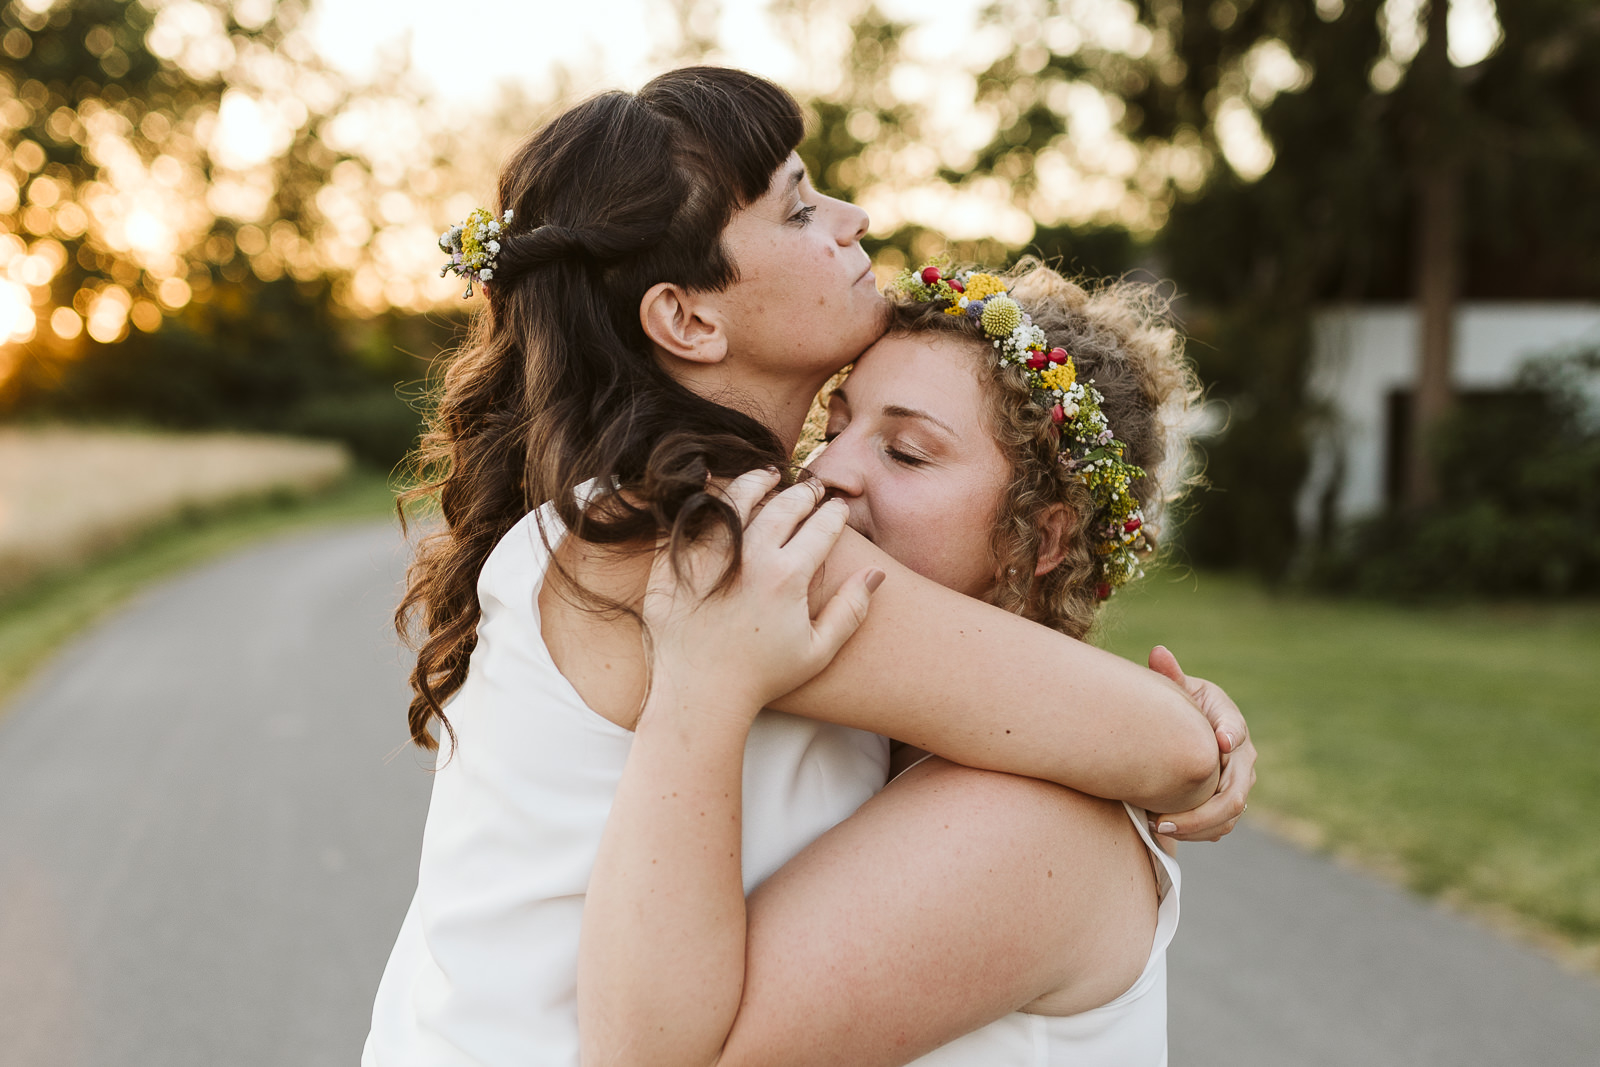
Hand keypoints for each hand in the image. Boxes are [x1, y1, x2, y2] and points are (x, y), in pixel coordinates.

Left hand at [641, 468, 883, 720]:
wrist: (700, 693)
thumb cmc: (761, 677)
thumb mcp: (818, 651)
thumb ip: (851, 611)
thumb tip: (877, 574)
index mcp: (788, 577)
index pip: (821, 528)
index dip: (834, 514)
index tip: (838, 509)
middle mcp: (750, 558)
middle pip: (784, 506)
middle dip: (804, 493)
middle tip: (812, 490)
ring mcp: (710, 555)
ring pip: (738, 500)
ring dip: (758, 482)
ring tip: (769, 476)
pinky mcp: (676, 559)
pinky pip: (690, 515)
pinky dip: (705, 494)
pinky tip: (713, 481)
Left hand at [1143, 646, 1256, 842]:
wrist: (1193, 734)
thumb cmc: (1184, 708)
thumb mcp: (1180, 690)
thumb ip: (1170, 675)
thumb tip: (1158, 652)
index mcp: (1230, 722)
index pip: (1235, 730)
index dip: (1230, 735)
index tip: (1221, 743)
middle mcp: (1242, 758)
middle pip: (1234, 791)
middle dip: (1201, 810)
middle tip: (1162, 820)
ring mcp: (1240, 783)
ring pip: (1229, 815)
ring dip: (1196, 827)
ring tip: (1159, 829)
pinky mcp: (1230, 804)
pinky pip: (1220, 826)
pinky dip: (1197, 833)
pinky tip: (1166, 833)